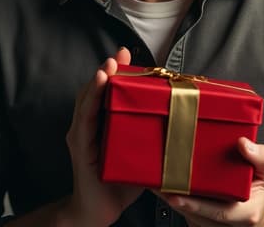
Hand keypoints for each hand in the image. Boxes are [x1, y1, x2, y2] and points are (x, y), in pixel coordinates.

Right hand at [63, 47, 142, 226]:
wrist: (100, 211)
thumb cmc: (121, 182)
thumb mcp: (141, 153)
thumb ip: (153, 136)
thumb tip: (182, 122)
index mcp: (103, 123)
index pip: (107, 91)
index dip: (117, 72)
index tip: (127, 54)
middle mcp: (89, 124)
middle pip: (97, 89)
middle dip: (109, 70)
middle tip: (122, 53)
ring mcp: (82, 134)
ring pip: (88, 99)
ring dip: (99, 79)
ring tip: (110, 64)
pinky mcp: (81, 146)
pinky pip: (85, 119)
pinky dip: (91, 99)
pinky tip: (99, 83)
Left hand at [158, 138, 263, 225]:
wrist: (255, 206)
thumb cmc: (259, 187)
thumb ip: (261, 157)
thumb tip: (244, 143)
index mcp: (244, 213)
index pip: (217, 212)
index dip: (195, 205)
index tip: (175, 195)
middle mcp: (223, 222)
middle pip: (194, 212)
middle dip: (172, 197)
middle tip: (155, 180)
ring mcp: (209, 223)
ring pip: (185, 212)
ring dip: (167, 196)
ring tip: (152, 178)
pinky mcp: (199, 220)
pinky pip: (182, 210)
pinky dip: (169, 196)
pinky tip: (158, 182)